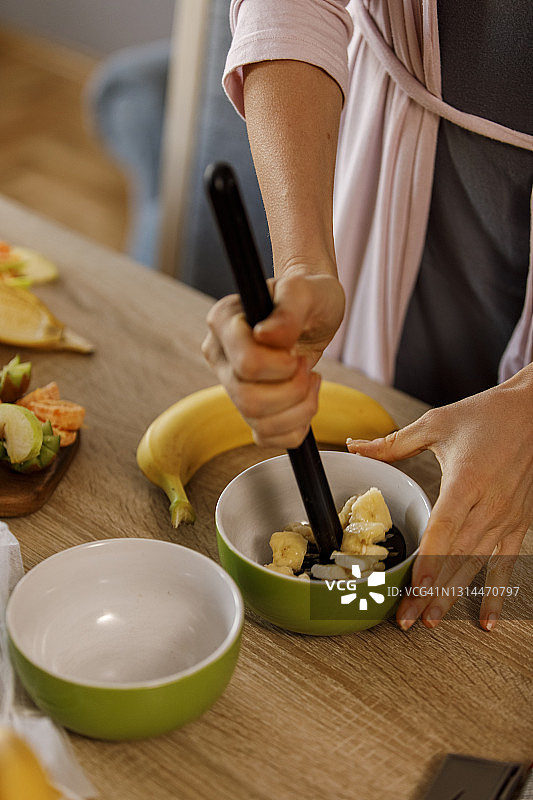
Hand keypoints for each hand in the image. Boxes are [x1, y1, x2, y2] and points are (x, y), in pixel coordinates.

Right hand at [202, 269, 344, 447]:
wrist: (315, 313)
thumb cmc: (310, 297)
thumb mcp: (308, 291)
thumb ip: (289, 308)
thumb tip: (266, 336)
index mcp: (223, 322)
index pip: (246, 364)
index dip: (281, 366)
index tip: (295, 349)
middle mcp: (220, 356)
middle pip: (249, 400)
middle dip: (292, 390)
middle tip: (305, 365)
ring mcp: (232, 385)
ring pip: (258, 422)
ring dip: (299, 408)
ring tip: (310, 379)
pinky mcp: (250, 408)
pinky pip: (267, 438)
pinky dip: (296, 426)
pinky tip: (305, 399)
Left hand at [347, 364, 532, 630]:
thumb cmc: (486, 415)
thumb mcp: (436, 423)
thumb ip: (393, 443)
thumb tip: (355, 446)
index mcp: (466, 481)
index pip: (445, 529)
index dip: (430, 562)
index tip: (415, 589)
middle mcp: (488, 505)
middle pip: (455, 557)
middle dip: (430, 592)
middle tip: (406, 619)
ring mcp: (506, 518)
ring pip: (476, 566)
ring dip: (454, 597)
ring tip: (430, 622)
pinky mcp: (518, 523)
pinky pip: (506, 564)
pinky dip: (496, 593)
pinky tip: (487, 621)